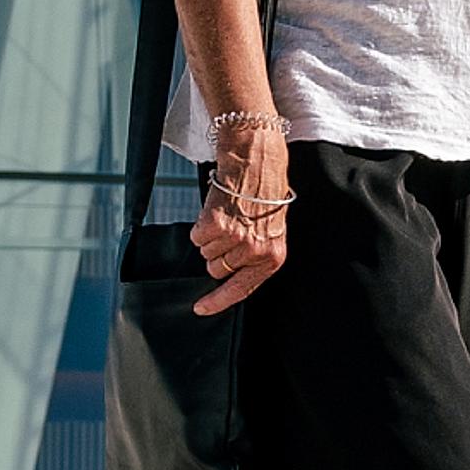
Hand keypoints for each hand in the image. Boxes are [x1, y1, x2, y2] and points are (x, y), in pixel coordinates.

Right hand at [188, 120, 293, 311]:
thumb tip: (228, 271)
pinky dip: (201, 224)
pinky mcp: (215, 226)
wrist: (256, 162)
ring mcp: (235, 240)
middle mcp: (254, 252)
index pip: (242, 290)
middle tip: (231, 228)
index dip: (218, 301)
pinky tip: (217, 210)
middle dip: (218, 252)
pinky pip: (196, 238)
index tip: (201, 308)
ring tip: (228, 215)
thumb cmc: (264, 193)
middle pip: (217, 270)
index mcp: (272, 257)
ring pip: (206, 253)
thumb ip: (255, 255)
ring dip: (211, 236)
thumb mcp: (270, 230)